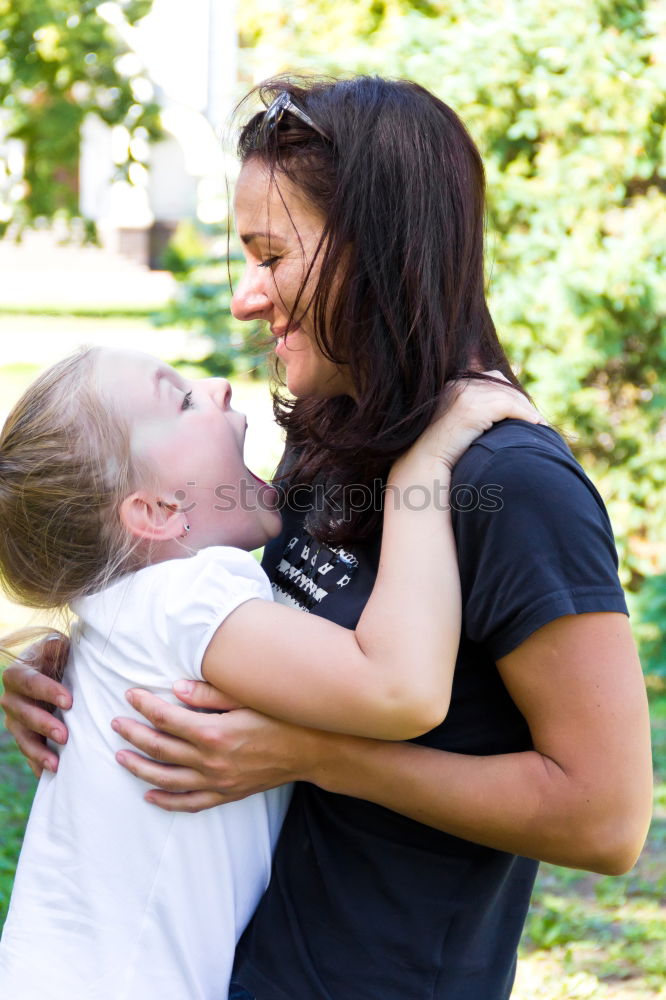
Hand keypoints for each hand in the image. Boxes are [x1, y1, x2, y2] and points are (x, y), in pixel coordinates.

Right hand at [0, 635, 71, 776]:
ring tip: (55, 764)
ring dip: (38, 751)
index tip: (69, 701)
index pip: (28, 682)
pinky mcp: (23, 735)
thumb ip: (56, 647)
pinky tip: (49, 775)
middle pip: (22, 712)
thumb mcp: (59, 647)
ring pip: (21, 736)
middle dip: (43, 724)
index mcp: (18, 672)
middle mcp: (11, 697)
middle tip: (65, 735)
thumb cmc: (61, 657)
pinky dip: (37, 764)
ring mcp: (15, 718)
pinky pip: (27, 752)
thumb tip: (58, 647)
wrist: (57, 670)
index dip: (46, 691)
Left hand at [111, 682, 318, 812]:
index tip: (130, 695)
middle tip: (115, 722)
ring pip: (167, 779)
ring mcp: (218, 781)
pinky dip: (166, 801)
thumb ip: (210, 695)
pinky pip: (189, 803)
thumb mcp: (248, 698)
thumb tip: (176, 688)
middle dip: (133, 733)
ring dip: (139, 767)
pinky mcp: (226, 794)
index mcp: (215, 732)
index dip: (145, 705)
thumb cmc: (283, 717)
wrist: (313, 750)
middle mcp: (212, 760)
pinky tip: (149, 795)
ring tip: (120, 755)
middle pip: (160, 748)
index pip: (167, 718)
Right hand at [418, 372, 545, 471]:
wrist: (426, 462)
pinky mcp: (471, 407)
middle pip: (500, 383)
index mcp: (453, 386)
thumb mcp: (460, 425)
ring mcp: (463, 394)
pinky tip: (534, 424)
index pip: (490, 379)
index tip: (524, 409)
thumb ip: (476, 415)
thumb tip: (499, 417)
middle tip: (535, 417)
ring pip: (507, 395)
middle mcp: (457, 385)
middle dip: (520, 399)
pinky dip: (524, 414)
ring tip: (538, 423)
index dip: (510, 392)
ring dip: (526, 409)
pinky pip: (508, 405)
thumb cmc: (444, 452)